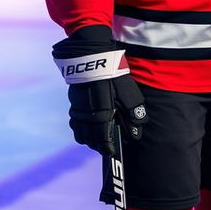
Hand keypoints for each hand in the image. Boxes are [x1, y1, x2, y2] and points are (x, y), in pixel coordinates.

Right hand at [52, 26, 146, 154]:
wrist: (90, 56)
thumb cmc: (112, 74)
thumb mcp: (128, 92)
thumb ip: (133, 113)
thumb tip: (137, 132)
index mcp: (101, 114)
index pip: (102, 139)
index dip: (107, 148)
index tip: (111, 152)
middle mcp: (87, 115)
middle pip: (89, 139)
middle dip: (97, 145)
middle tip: (105, 147)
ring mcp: (78, 109)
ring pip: (79, 132)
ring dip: (87, 139)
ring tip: (96, 140)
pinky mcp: (73, 102)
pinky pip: (75, 122)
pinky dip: (80, 129)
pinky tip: (87, 127)